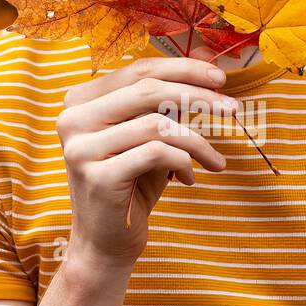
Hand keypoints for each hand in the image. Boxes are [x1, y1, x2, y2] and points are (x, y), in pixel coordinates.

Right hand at [57, 56, 237, 265]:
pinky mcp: (97, 175)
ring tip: (216, 160)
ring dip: (197, 141)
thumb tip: (206, 63)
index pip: (138, 70)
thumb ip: (168, 102)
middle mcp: (73, 119)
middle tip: (233, 108)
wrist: (106, 243)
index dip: (183, 69)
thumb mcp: (150, 138)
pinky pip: (157, 154)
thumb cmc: (132, 185)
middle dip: (198, 95)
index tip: (220, 78)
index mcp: (81, 101)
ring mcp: (81, 147)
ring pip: (157, 123)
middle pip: (147, 89)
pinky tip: (191, 179)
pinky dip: (184, 163)